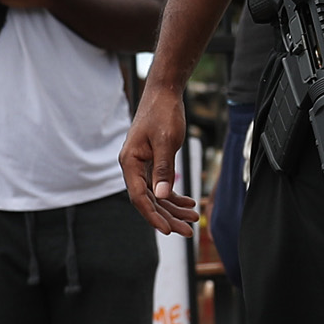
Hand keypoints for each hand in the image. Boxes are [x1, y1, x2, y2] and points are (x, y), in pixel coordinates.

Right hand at [122, 84, 196, 234]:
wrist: (164, 93)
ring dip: (174, 208)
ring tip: (194, 219)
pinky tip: (189, 203)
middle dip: (168, 217)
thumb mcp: (166, 141)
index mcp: (130, 162)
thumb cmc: (163, 113)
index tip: (168, 230)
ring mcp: (142, 165)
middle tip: (188, 231)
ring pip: (156, 195)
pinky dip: (174, 195)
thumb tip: (162, 196)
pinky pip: (161, 185)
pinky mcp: (152, 162)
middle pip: (149, 200)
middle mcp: (133, 166)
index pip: (139, 197)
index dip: (153, 216)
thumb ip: (163, 169)